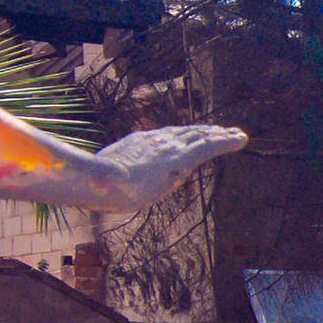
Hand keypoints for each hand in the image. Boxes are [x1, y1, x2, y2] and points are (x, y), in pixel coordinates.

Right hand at [26, 124, 246, 212]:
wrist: (101, 182)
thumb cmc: (93, 185)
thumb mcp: (96, 181)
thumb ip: (98, 181)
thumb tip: (80, 191)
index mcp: (136, 146)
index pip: (161, 139)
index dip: (177, 137)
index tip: (188, 136)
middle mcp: (155, 142)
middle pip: (184, 134)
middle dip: (202, 132)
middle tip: (219, 132)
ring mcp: (169, 148)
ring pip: (200, 138)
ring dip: (219, 136)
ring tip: (235, 134)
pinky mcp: (183, 156)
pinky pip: (210, 145)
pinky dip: (227, 141)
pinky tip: (242, 139)